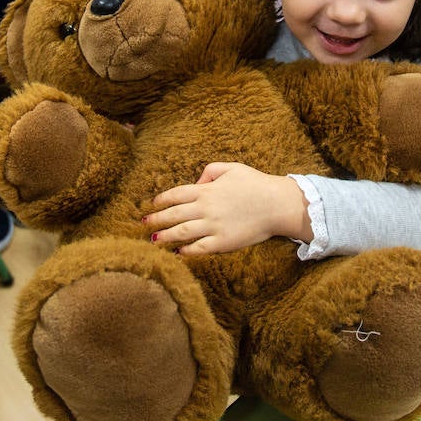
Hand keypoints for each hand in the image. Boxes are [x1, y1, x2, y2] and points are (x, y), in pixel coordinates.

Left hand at [144, 162, 309, 254]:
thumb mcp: (232, 168)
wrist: (277, 204)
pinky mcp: (222, 242)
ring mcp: (213, 226)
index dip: (161, 201)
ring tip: (153, 239)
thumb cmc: (256, 183)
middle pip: (173, 215)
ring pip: (181, 233)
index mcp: (206, 190)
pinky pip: (198, 248)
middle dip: (156, 219)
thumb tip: (196, 183)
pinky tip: (177, 252)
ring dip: (164, 236)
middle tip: (143, 223)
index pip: (175, 195)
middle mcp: (205, 208)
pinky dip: (185, 251)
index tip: (152, 205)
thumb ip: (210, 171)